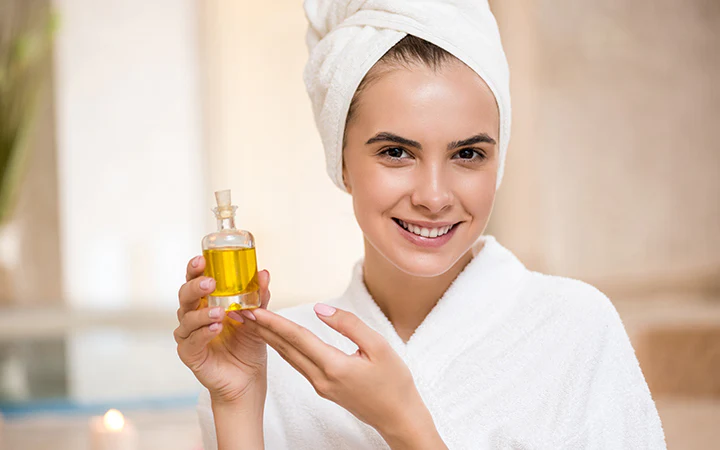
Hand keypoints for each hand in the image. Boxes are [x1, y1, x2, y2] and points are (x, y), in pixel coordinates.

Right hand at [174, 255, 270, 403]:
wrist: (248, 379)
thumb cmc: (248, 345)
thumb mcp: (258, 317)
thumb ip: (259, 296)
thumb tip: (263, 273)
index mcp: (207, 302)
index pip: (195, 280)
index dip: (195, 269)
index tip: (202, 260)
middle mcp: (193, 315)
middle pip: (185, 295)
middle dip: (195, 286)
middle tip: (211, 283)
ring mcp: (189, 335)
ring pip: (186, 318)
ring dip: (202, 312)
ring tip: (220, 312)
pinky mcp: (190, 354)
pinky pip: (192, 340)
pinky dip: (203, 333)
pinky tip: (215, 328)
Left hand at [238, 304, 431, 437]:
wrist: (399, 417)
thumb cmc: (394, 382)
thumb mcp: (379, 346)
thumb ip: (349, 325)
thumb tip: (320, 309)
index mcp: (334, 367)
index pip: (297, 338)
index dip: (275, 322)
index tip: (255, 309)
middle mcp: (321, 379)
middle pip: (286, 349)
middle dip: (263, 329)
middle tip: (242, 311)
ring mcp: (320, 386)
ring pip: (290, 358)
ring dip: (270, 339)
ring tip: (254, 323)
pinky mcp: (324, 388)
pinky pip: (299, 365)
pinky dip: (285, 349)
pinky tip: (279, 340)